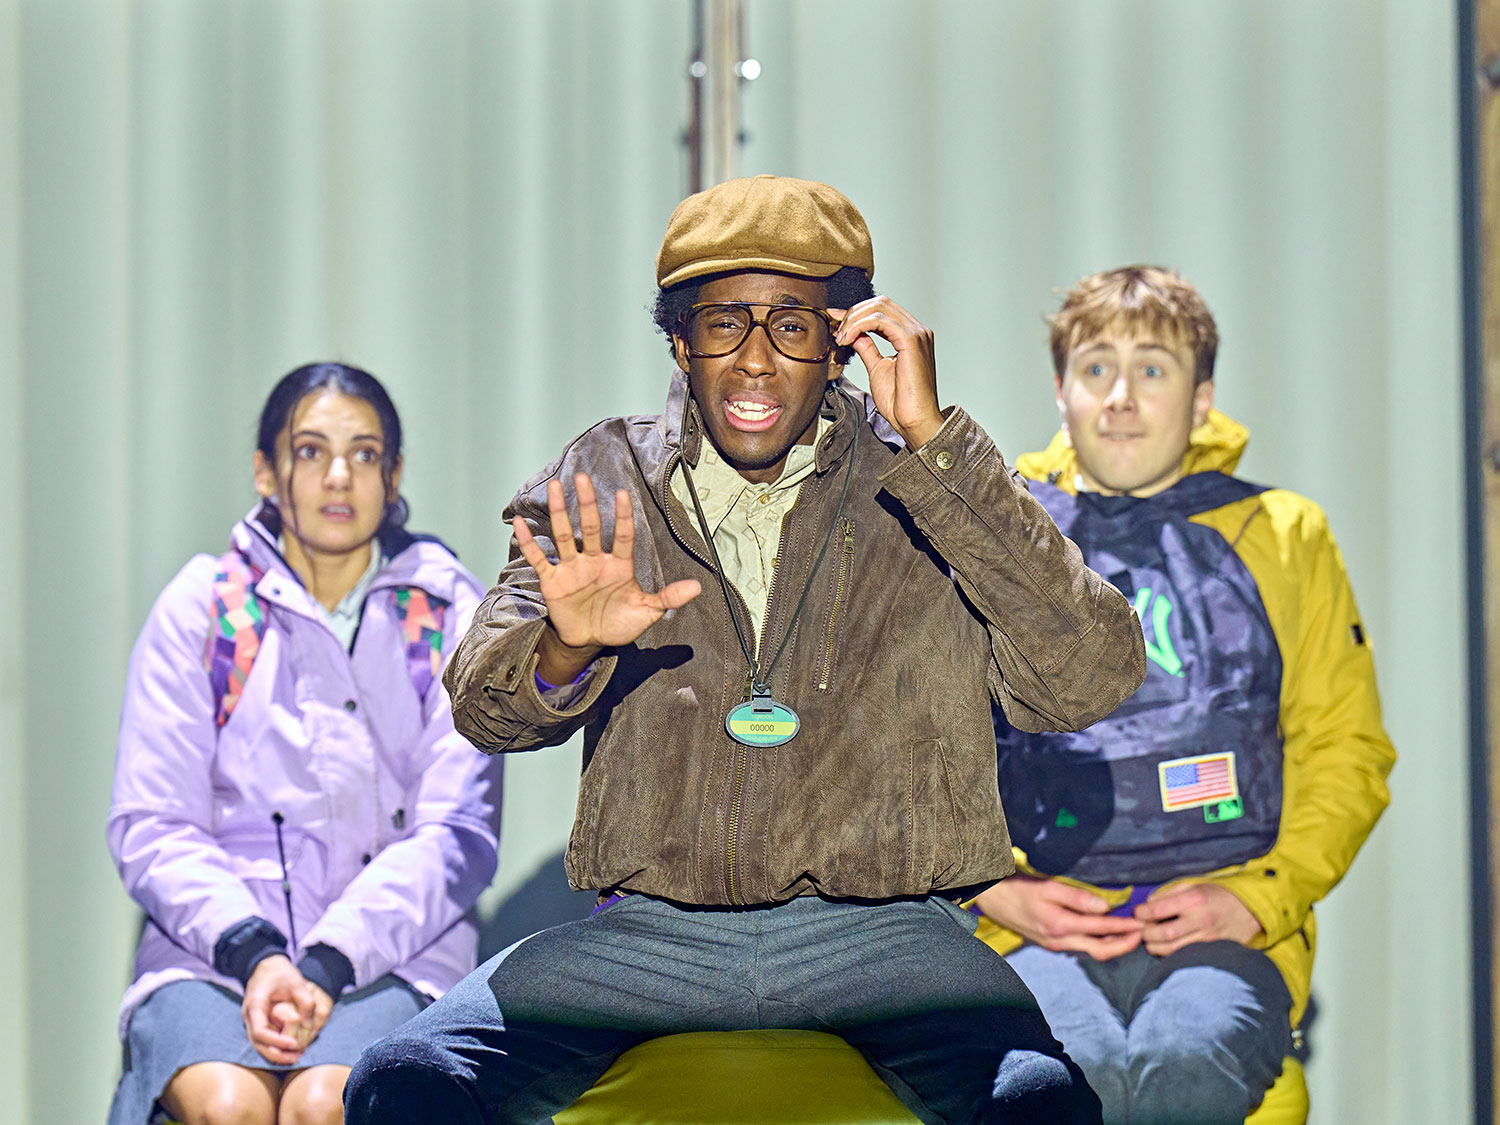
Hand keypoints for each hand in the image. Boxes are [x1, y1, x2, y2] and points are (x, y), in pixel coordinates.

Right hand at [241, 955, 329, 1063]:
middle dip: (275, 1053)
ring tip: (296, 1058)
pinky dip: (275, 1046)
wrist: (267, 966)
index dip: (275, 1041)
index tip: (293, 1044)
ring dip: (275, 1053)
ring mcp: (252, 1020)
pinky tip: (291, 1050)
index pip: (259, 1031)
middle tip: (296, 1057)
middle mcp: (249, 1015)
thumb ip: (304, 1000)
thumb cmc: (280, 972)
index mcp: (255, 1004)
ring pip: (258, 1043)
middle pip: (257, 1042)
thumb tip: (309, 1024)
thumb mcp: (295, 982)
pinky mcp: (258, 1022)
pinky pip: (264, 1038)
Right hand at [514, 474, 700, 682]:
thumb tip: (698, 588)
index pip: (622, 535)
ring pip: (564, 536)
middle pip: (590, 528)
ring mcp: (572, 569)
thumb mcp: (648, 612)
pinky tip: (519, 524)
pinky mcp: (553, 582)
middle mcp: (594, 561)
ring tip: (555, 487)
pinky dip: (529, 543)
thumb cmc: (619, 622)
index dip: (622, 516)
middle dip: (587, 503)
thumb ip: (668, 598)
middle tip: (583, 478)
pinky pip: (538, 559)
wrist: (590, 641)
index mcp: (619, 565)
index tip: (623, 494)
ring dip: (559, 513)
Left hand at [829, 297, 943, 449]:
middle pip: (880, 303)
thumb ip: (867, 347)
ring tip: (841, 338)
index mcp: (911, 336)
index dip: (856, 312)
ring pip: (879, 307)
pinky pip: (880, 320)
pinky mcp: (911, 340)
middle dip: (853, 313)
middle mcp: (917, 330)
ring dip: (853, 320)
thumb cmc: (901, 401)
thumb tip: (853, 334)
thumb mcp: (877, 367)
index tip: (835, 319)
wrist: (913, 420)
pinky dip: (859, 326)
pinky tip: (848, 339)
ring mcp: (917, 333)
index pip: (882, 309)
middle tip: (837, 330)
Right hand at [973, 875, 1142, 960]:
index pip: (1102, 930)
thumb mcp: (1048, 887)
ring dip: (1113, 945)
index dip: (1125, 928)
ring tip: (1129, 934)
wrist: (992, 899)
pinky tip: (1105, 934)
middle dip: (1125, 944)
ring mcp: (1055, 945)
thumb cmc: (1019, 889)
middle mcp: (1060, 941)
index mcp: (1061, 926)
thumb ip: (1077, 897)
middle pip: (1101, 950)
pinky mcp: (1051, 943)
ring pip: (1092, 951)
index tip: (1141, 924)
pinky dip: (1098, 943)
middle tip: (1143, 934)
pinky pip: (1081, 947)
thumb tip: (1104, 907)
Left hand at [1134, 883, 1263, 955]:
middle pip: (1163, 934)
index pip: (1158, 910)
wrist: (1250, 912)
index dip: (1142, 913)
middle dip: (1146, 934)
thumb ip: (1169, 893)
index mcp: (1194, 900)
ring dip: (1154, 947)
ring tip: (1151, 940)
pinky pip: (1184, 957)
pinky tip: (1165, 948)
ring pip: (1172, 950)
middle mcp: (1200, 920)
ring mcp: (1207, 939)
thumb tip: (1148, 904)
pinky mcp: (1211, 952)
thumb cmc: (1218, 895)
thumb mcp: (1194, 885)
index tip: (1138, 914)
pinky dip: (1170, 955)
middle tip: (1141, 930)